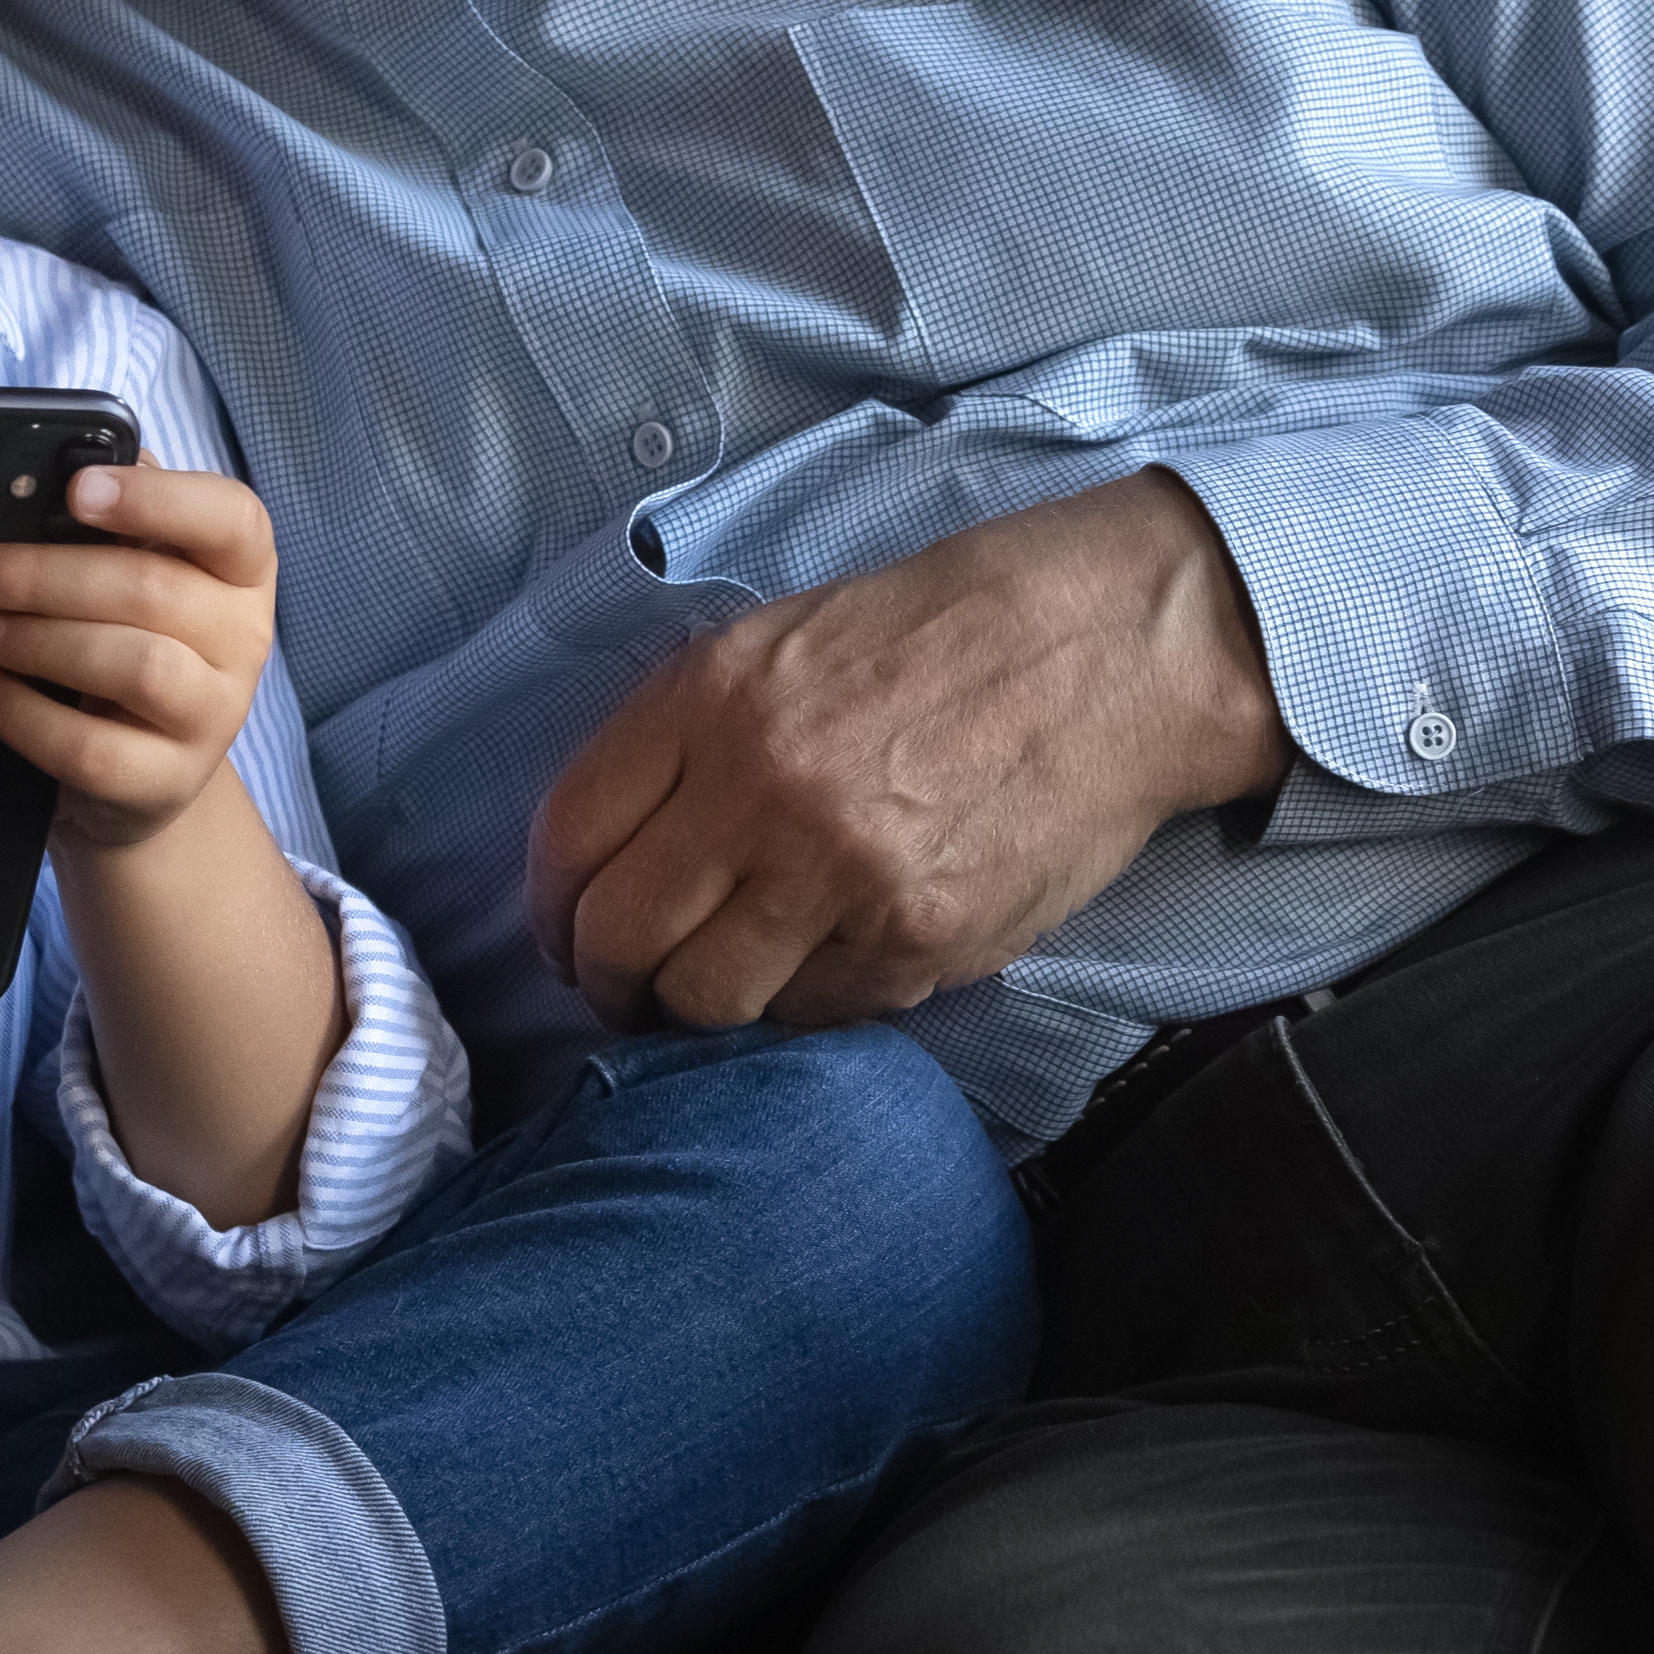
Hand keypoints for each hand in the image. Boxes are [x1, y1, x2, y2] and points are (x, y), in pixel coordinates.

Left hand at [0, 463, 279, 853]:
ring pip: (135, 666)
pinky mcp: (168, 782)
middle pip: (153, 590)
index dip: (157, 498)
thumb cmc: (125, 639)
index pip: (232, 518)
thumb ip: (104, 521)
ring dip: (36, 641)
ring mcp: (214, 716)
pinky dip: (21, 714)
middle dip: (44, 575)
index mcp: (240, 568)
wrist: (139, 770)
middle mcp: (245, 638)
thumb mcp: (126, 575)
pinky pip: (91, 749)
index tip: (78, 489)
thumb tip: (52, 468)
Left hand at [522, 469, 1289, 1034]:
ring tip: (717, 992)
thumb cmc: (938, 637)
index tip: (565, 931)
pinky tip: (817, 970)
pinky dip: (799, 1010)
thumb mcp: (777, 643)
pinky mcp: (918, 939)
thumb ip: (681, 738)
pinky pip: (812, 1016)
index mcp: (708, 700)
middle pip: (617, 938)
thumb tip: (603, 854)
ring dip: (694, 1012)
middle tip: (624, 988)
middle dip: (604, 980)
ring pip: (704, 1001)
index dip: (549, 908)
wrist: (1104, 648)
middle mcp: (759, 789)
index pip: (566, 839)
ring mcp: (839, 874)